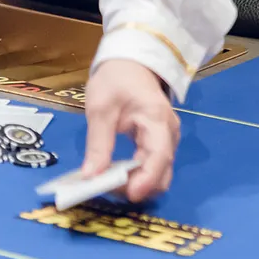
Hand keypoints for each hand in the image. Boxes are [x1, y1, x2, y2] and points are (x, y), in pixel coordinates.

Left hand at [82, 58, 178, 201]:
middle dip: (136, 186)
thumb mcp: (101, 108)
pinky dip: (134, 176)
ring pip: (157, 173)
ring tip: (104, 180)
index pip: (159, 156)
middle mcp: (168, 134)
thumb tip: (90, 177)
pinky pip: (150, 167)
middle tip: (105, 186)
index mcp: (157, 120)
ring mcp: (165, 140)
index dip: (146, 179)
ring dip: (133, 183)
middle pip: (162, 172)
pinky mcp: (157, 143)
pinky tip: (113, 173)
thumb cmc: (117, 80)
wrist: (131, 62)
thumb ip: (98, 143)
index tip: (127, 195)